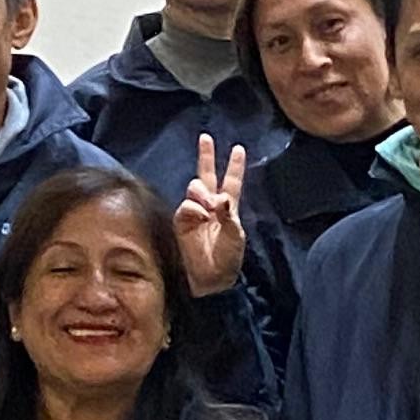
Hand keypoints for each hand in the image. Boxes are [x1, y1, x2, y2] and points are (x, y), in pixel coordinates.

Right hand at [174, 135, 247, 296]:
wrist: (208, 281)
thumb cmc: (226, 261)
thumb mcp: (235, 237)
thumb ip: (229, 216)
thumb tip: (220, 197)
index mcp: (228, 210)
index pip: (231, 183)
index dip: (235, 166)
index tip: (238, 149)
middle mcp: (209, 208)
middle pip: (206, 177)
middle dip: (205, 157)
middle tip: (205, 138)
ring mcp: (194, 214)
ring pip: (195, 189)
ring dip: (202, 192)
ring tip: (209, 206)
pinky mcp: (181, 223)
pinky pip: (186, 206)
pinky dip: (194, 208)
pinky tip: (201, 215)